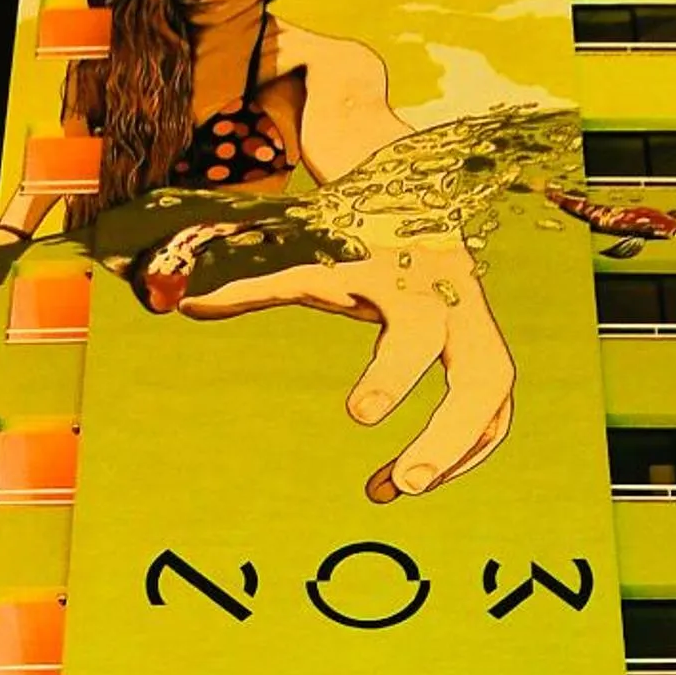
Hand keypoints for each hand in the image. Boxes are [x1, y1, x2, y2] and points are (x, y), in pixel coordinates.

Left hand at [175, 235, 514, 497]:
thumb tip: (182, 302)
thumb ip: (248, 279)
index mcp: (411, 275)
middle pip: (482, 376)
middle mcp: (454, 303)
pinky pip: (491, 414)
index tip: (358, 416)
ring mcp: (476, 328)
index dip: (392, 376)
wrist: (407, 184)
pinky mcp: (482, 349)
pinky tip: (407, 480)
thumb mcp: (301, 246)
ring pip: (493, 402)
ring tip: (393, 490)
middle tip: (403, 485)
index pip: (414, 331)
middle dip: (448, 436)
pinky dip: (459, 453)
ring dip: (454, 455)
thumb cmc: (346, 221)